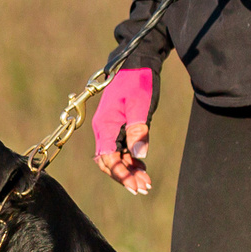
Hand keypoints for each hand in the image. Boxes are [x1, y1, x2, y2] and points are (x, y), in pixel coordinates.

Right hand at [91, 67, 156, 195]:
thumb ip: (138, 130)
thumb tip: (139, 155)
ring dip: (129, 170)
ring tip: (146, 184)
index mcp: (105, 125)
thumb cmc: (137, 81)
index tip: (134, 186)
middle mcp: (104, 129)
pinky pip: (121, 148)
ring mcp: (111, 128)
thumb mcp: (139, 104)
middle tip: (142, 189)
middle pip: (109, 161)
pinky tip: (142, 168)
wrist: (137, 62)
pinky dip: (131, 160)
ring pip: (116, 157)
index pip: (107, 157)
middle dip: (124, 177)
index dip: (120, 174)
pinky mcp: (120, 126)